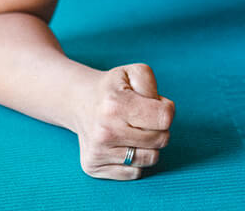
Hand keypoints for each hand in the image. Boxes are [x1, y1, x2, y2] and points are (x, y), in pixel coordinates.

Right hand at [73, 63, 173, 179]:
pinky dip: (135, 160)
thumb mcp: (134, 72)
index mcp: (115, 105)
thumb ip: (153, 86)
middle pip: (161, 139)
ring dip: (148, 145)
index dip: (166, 110)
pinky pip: (135, 172)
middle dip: (158, 127)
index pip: (165, 118)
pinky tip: (122, 144)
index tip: (155, 105)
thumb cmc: (113, 88)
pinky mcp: (93, 167)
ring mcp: (98, 152)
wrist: (78, 101)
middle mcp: (105, 132)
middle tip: (142, 118)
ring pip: (151, 158)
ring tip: (132, 130)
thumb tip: (163, 115)